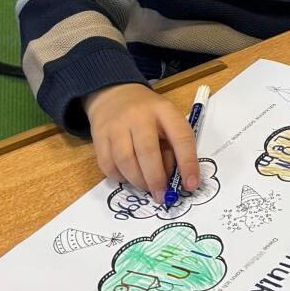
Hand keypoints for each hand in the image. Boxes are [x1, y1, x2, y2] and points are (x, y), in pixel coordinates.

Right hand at [87, 83, 199, 203]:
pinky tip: (128, 177)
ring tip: (146, 186)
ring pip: (125, 161)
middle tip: (162, 196)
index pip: (180, 137)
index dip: (188, 163)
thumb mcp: (167, 120)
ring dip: (138, 181)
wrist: (115, 94)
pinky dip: (120, 177)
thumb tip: (172, 179)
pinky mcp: (99, 136)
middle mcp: (139, 115)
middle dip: (156, 179)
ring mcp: (116, 125)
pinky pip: (108, 165)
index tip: (191, 185)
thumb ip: (172, 146)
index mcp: (164, 110)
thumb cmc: (149, 114)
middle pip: (147, 151)